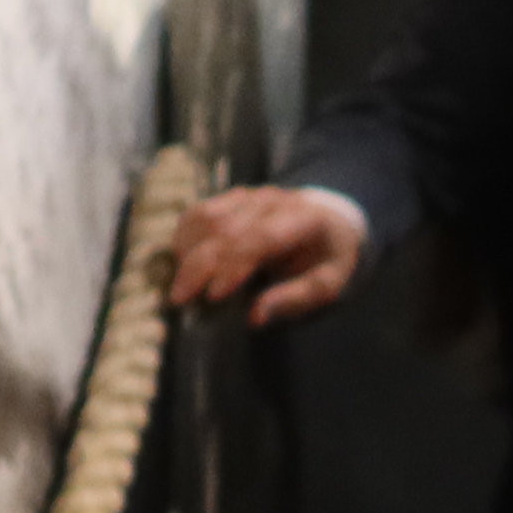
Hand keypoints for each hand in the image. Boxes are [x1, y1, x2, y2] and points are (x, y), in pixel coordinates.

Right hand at [171, 182, 366, 324]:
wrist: (333, 221)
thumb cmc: (328, 260)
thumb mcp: (329, 285)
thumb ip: (295, 300)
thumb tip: (254, 317)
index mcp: (305, 219)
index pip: (261, 237)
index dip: (233, 265)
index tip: (214, 296)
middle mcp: (275, 201)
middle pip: (226, 228)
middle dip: (199, 265)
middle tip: (180, 299)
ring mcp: (252, 195)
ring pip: (207, 216)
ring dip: (187, 250)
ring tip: (180, 284)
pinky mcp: (234, 197)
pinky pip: (200, 211)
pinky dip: (184, 236)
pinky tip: (179, 261)